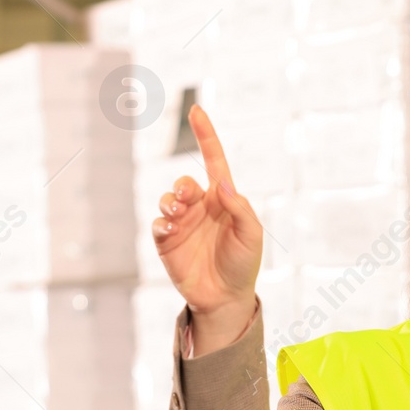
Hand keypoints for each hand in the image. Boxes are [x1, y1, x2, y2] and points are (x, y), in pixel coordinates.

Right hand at [153, 105, 262, 345]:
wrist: (226, 298)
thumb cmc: (243, 264)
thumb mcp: (252, 235)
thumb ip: (240, 208)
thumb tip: (223, 184)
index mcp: (223, 200)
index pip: (213, 161)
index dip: (205, 136)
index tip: (196, 111)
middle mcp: (200, 208)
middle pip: (184, 183)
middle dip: (183, 187)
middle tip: (188, 198)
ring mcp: (182, 224)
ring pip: (167, 200)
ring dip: (170, 202)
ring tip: (178, 215)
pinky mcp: (167, 242)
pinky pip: (158, 224)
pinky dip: (161, 222)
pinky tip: (169, 229)